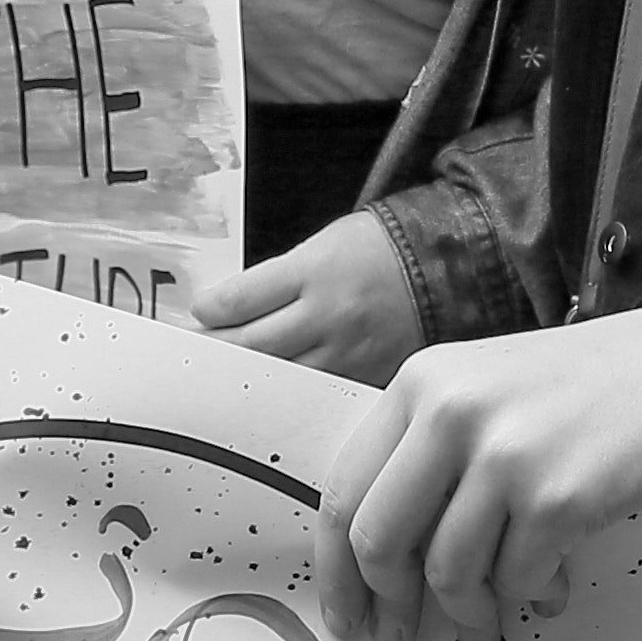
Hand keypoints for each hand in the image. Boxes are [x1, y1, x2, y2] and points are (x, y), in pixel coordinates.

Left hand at [190, 211, 430, 384]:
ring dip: (246, 377)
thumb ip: (277, 279)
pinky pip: (315, 395)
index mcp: (315, 271)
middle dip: (216, 348)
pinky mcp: (366, 379)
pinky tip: (272, 391)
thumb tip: (225, 311)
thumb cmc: (378, 250)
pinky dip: (290, 394)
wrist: (446, 266)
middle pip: (252, 345)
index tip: (198, 315)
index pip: (242, 299)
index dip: (209, 310)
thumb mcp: (323, 244)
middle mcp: (330, 315)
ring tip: (224, 375)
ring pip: (279, 378)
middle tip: (195, 351)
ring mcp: (349, 353)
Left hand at [313, 285, 641, 640]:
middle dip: (389, 605)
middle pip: (379, 541)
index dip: (337, 568)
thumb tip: (386, 555)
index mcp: (424, 382)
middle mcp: (452, 411)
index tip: (346, 612)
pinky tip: (552, 587)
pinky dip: (530, 597)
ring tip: (491, 625)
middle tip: (403, 639)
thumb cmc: (599, 386)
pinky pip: (517, 581)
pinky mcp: (559, 496)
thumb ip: (435, 451)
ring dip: (470, 614)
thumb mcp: (494, 388)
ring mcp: (505, 454)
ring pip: (448, 572)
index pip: (345, 490)